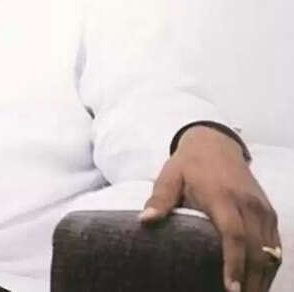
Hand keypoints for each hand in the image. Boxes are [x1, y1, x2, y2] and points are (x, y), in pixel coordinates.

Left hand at [140, 126, 280, 291]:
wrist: (215, 143)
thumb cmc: (188, 164)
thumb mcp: (170, 176)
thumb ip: (160, 199)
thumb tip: (144, 220)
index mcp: (222, 196)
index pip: (234, 234)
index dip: (234, 263)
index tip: (230, 288)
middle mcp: (248, 204)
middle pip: (257, 249)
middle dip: (251, 279)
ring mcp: (262, 208)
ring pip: (271, 250)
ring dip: (263, 276)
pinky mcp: (269, 211)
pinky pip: (275, 243)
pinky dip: (270, 264)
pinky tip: (260, 280)